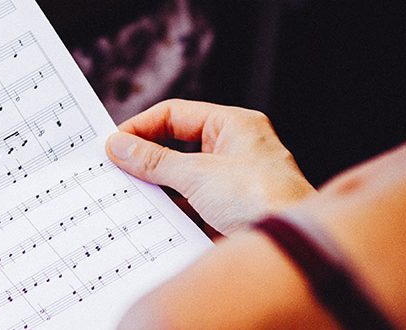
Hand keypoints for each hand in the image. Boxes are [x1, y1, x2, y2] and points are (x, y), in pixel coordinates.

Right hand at [105, 99, 315, 234]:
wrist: (291, 248)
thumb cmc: (261, 199)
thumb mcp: (198, 174)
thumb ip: (154, 160)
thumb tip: (120, 146)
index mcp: (234, 126)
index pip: (175, 115)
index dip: (141, 126)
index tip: (113, 144)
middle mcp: (234, 149)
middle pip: (176, 145)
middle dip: (145, 157)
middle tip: (114, 167)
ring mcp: (231, 182)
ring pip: (181, 176)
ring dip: (155, 185)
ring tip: (126, 192)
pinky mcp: (227, 211)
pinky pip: (189, 204)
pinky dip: (169, 209)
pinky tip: (149, 217)